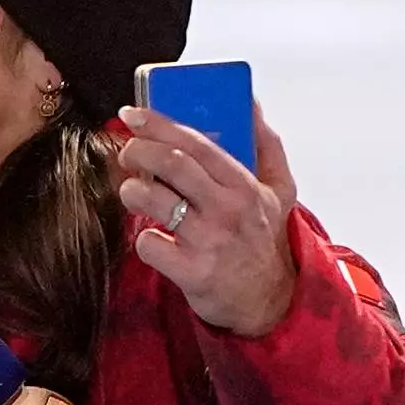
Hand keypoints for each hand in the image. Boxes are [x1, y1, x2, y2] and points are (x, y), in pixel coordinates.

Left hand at [117, 102, 297, 336]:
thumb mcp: (278, 190)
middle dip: (137, 150)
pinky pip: (148, 244)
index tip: (132, 114)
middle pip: (170, 163)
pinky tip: (152, 238)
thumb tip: (251, 102)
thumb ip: (266, 144)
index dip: (158, 124)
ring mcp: (209, 241)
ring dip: (131, 189)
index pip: (196, 143)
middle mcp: (228, 209)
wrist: (269, 301)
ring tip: (132, 191)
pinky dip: (142, 238)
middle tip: (125, 152)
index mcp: (245, 184)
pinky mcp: (192, 272)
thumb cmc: (264, 240)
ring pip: (153, 199)